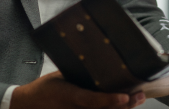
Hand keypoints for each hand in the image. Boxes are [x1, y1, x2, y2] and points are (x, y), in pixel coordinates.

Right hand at [11, 71, 145, 108]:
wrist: (28, 106)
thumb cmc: (44, 89)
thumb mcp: (60, 76)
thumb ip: (80, 74)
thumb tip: (100, 63)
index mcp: (69, 96)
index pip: (92, 101)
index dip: (109, 100)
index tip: (125, 96)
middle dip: (125, 105)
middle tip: (140, 95)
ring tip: (138, 99)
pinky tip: (124, 105)